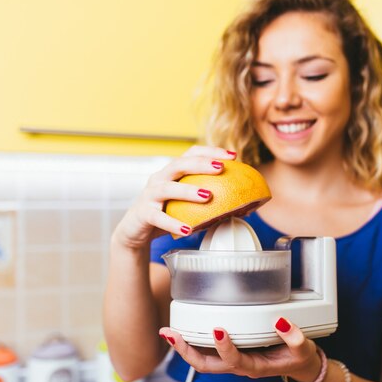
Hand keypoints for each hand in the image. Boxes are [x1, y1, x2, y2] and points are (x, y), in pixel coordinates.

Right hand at [112, 146, 235, 249]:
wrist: (135, 230)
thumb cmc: (166, 214)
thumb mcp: (187, 205)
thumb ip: (210, 204)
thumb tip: (245, 209)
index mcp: (172, 172)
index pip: (190, 154)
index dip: (211, 151)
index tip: (232, 156)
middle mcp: (159, 178)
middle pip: (178, 164)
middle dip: (200, 164)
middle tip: (221, 168)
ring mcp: (149, 195)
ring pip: (167, 188)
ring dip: (188, 191)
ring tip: (208, 196)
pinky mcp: (143, 213)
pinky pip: (158, 217)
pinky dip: (173, 223)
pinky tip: (188, 230)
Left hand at [159, 318, 321, 381]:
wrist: (298, 367)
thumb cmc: (298, 357)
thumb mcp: (303, 349)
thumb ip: (294, 337)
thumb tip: (280, 321)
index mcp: (255, 367)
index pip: (234, 360)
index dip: (224, 347)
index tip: (218, 329)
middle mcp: (239, 366)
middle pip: (206, 365)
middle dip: (186, 351)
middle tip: (171, 334)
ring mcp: (232, 361)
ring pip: (202, 360)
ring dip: (183, 347)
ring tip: (167, 331)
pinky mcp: (230, 353)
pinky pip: (206, 352)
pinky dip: (191, 342)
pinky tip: (180, 330)